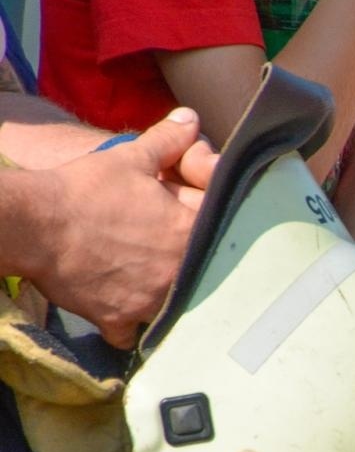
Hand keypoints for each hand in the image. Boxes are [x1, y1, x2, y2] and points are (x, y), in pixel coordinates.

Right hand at [21, 107, 217, 348]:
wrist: (34, 224)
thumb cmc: (84, 190)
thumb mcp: (130, 158)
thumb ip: (168, 141)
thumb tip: (191, 118)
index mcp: (191, 233)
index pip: (224, 230)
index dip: (212, 220)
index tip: (195, 219)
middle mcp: (179, 273)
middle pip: (203, 273)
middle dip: (190, 260)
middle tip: (167, 250)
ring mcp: (151, 301)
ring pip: (173, 305)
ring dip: (165, 294)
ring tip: (148, 278)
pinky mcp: (120, 319)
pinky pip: (132, 332)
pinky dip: (129, 324)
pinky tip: (124, 308)